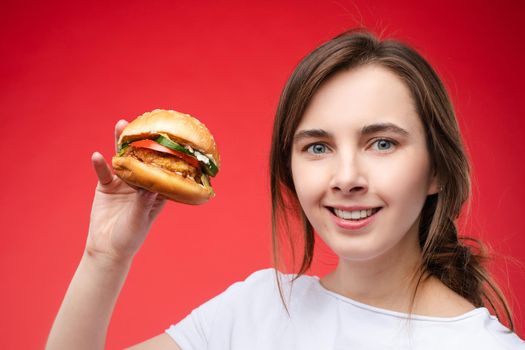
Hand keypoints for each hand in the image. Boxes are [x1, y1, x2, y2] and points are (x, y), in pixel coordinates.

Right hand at [86, 120, 166, 262]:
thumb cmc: (131, 236)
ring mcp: (124, 183)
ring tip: (120, 125)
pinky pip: (104, 172)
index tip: (165, 135)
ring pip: (123, 159)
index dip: (164, 152)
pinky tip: (97, 156)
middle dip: (141, 141)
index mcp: (156, 191)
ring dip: (120, 143)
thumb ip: (144, 202)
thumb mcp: (140, 219)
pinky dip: (100, 164)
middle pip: (142, 158)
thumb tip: (151, 185)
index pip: (162, 168)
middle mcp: (141, 183)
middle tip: (140, 123)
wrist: (107, 248)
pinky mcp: (106, 186)